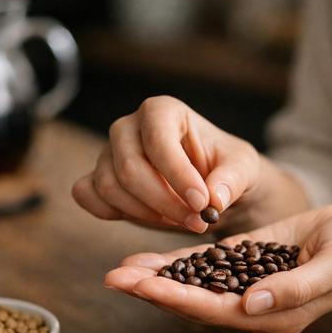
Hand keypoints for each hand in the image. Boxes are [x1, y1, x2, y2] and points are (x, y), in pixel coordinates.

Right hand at [72, 96, 262, 232]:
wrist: (209, 187)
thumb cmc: (225, 168)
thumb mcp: (244, 169)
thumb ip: (233, 180)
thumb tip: (214, 199)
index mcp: (162, 110)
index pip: (158, 140)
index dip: (178, 175)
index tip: (203, 204)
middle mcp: (128, 127)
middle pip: (129, 168)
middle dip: (164, 203)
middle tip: (197, 221)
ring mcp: (107, 153)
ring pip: (109, 187)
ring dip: (146, 214)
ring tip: (181, 220)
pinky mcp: (96, 178)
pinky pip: (87, 195)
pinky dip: (113, 213)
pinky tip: (149, 219)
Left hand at [104, 204, 331, 332]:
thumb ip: (297, 288)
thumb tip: (252, 303)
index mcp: (277, 316)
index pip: (218, 311)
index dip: (178, 299)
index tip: (143, 287)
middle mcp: (257, 307)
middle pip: (196, 303)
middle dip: (154, 291)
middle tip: (112, 279)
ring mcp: (250, 286)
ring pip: (195, 286)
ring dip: (157, 279)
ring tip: (119, 271)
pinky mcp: (249, 263)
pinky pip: (208, 267)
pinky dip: (178, 264)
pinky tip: (149, 260)